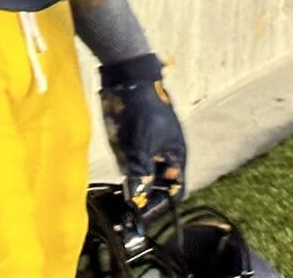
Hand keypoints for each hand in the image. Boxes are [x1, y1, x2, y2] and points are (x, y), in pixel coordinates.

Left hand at [100, 53, 186, 202]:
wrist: (129, 79)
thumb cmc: (143, 110)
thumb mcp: (142, 145)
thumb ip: (141, 172)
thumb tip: (137, 197)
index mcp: (176, 154)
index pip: (175, 189)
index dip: (162, 203)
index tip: (145, 214)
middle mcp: (164, 154)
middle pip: (157, 185)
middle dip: (144, 195)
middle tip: (129, 206)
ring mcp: (148, 147)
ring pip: (142, 175)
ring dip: (132, 185)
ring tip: (120, 194)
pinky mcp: (134, 141)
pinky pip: (130, 163)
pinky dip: (124, 171)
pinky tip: (116, 175)